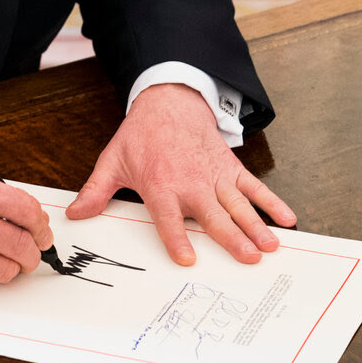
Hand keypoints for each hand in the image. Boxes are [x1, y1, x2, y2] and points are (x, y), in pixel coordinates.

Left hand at [66, 83, 295, 265]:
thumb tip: (74, 214)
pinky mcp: (230, 168)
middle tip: (248, 258)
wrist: (168, 102)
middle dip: (231, 238)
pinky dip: (272, 202)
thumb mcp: (112, 162)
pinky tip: (287, 219)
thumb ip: (95, 191)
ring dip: (256, 225)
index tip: (187, 259)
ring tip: (270, 247)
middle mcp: (191, 183)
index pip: (168, 218)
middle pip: (213, 216)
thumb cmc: (140, 137)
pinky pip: (254, 186)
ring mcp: (214, 176)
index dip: (176, 239)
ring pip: (238, 205)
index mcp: (160, 186)